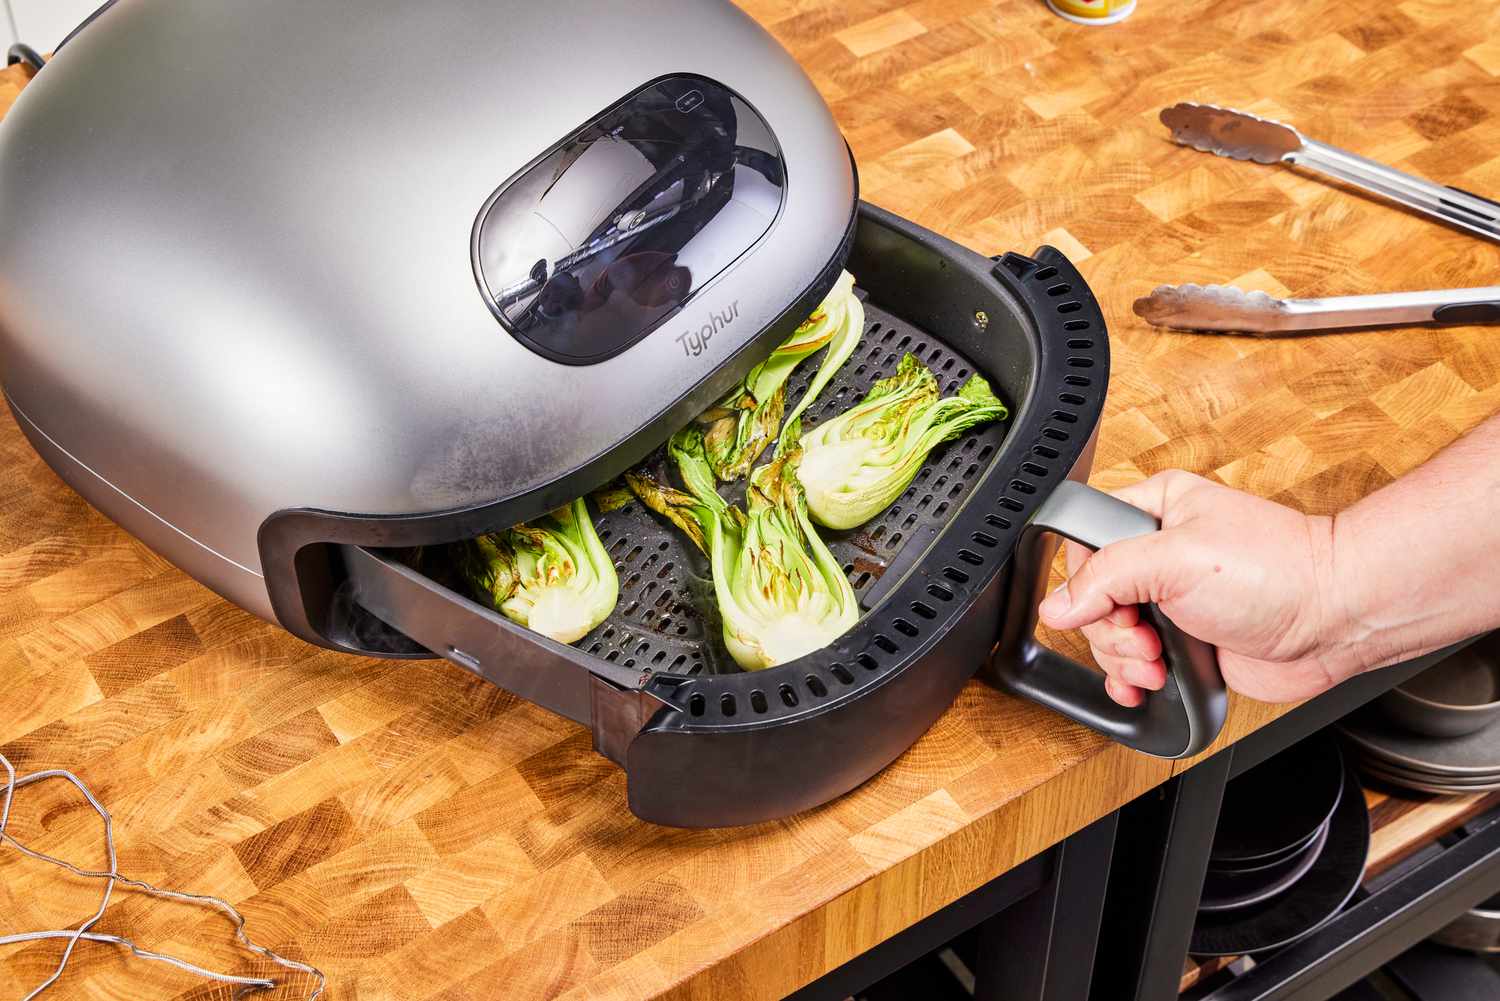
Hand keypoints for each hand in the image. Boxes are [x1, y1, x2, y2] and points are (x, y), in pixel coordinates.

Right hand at [1037, 471, 1354, 706]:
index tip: (1112, 604)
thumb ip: (1107, 577)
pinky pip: (1134, 666)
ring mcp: (1170, 600)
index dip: (1086, 582)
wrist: (1336, 619)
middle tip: (1145, 638)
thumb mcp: (1176, 558)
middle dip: (1110, 632)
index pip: (1084, 543)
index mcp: (1153, 510)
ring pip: (1109, 637)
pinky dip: (1131, 681)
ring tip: (1158, 663)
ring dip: (1124, 661)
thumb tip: (1058, 607)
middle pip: (1091, 599)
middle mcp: (1157, 554)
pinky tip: (1142, 686)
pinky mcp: (1185, 641)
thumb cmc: (1278, 570)